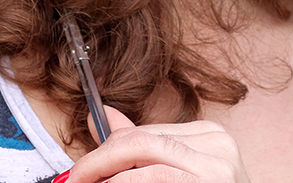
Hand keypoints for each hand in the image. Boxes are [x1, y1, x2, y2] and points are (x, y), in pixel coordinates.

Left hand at [58, 106, 251, 182]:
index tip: (81, 171)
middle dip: (99, 160)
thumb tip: (100, 116)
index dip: (106, 151)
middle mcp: (218, 143)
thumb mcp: (176, 174)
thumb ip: (141, 147)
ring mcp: (218, 166)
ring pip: (145, 156)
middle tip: (74, 181)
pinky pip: (152, 177)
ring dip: (107, 176)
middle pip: (142, 139)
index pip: (146, 133)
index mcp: (210, 136)